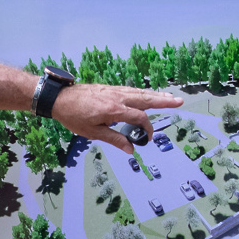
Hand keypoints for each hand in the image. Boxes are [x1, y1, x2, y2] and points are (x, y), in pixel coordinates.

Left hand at [51, 84, 183, 153]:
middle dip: (163, 100)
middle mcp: (117, 97)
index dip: (146, 128)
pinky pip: (131, 90)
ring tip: (169, 96)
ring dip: (156, 95)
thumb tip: (131, 149)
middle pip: (145, 98)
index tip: (147, 138)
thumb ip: (114, 139)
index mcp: (114, 109)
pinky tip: (147, 94)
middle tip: (179, 101)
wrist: (59, 98)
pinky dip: (142, 92)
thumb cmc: (73, 116)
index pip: (139, 117)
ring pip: (139, 92)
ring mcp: (114, 91)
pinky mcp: (109, 89)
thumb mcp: (93, 132)